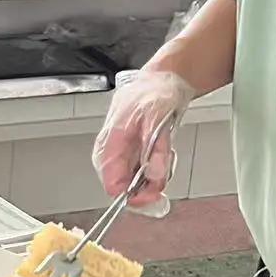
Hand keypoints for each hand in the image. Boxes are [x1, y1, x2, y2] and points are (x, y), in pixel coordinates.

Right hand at [91, 70, 193, 205]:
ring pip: (132, 182)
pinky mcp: (131, 153)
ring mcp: (121, 153)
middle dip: (146, 189)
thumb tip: (155, 175)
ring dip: (152, 180)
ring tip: (164, 158)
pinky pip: (140, 173)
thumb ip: (156, 149)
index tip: (153, 195)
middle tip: (164, 178)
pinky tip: (161, 157)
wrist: (160, 81)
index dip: (132, 196)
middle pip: (122, 187)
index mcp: (111, 142)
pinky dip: (154, 172)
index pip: (112, 183)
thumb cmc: (153, 93)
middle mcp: (112, 151)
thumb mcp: (157, 119)